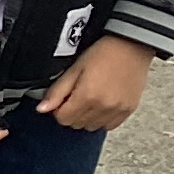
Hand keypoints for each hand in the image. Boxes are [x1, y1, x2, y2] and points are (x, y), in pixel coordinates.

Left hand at [35, 35, 153, 132]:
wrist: (132, 46)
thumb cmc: (102, 53)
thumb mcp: (74, 69)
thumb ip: (57, 92)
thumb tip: (42, 109)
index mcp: (87, 97)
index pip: (63, 119)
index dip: (58, 109)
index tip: (63, 99)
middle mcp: (104, 107)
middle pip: (76, 124)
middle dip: (71, 113)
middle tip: (76, 96)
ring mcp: (118, 110)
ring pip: (92, 127)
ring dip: (86, 117)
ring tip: (90, 98)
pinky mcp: (129, 110)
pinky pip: (110, 125)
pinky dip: (102, 118)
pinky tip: (102, 104)